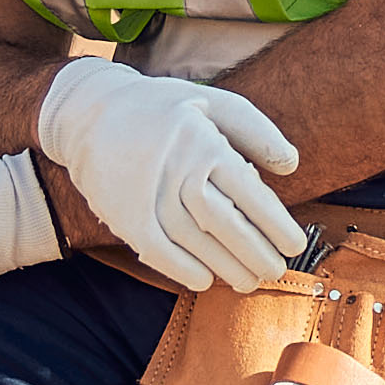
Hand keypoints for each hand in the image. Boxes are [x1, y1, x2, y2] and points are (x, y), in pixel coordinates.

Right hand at [37, 56, 315, 292]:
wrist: (89, 110)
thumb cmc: (162, 108)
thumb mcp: (211, 102)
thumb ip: (256, 130)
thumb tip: (292, 165)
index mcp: (203, 142)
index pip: (249, 193)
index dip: (275, 224)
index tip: (295, 245)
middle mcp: (176, 170)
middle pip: (224, 223)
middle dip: (255, 253)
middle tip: (277, 271)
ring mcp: (147, 195)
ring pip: (194, 241)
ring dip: (226, 267)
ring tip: (249, 281)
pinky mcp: (123, 214)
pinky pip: (156, 250)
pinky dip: (182, 270)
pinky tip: (204, 281)